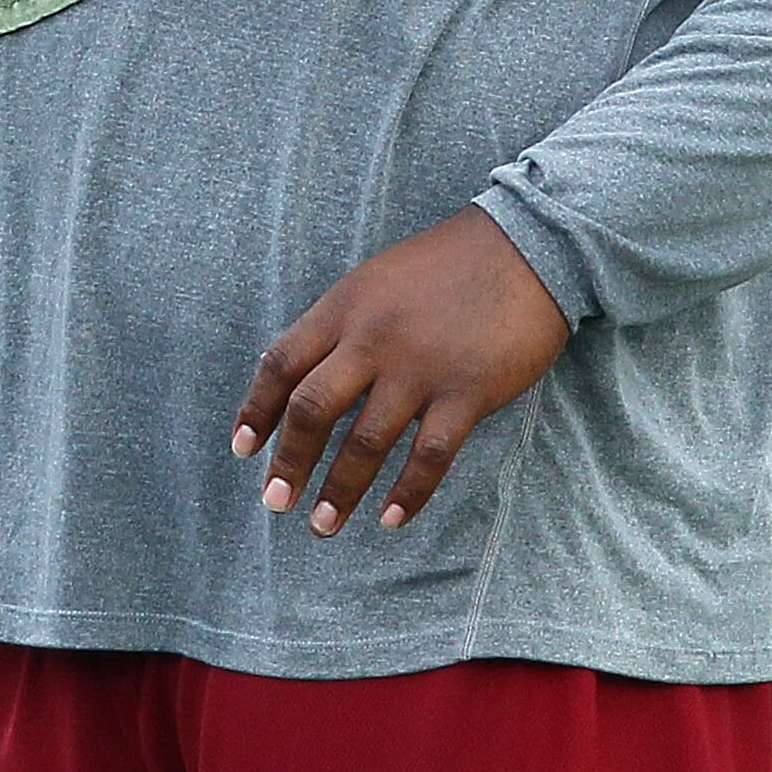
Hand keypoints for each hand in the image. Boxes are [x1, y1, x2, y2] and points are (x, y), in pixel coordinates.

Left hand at [231, 206, 570, 535]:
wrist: (527, 246)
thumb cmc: (447, 265)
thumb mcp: (375, 279)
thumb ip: (338, 324)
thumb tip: (300, 376)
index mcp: (344, 307)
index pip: (281, 364)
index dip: (256, 411)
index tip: (244, 450)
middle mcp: (373, 338)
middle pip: (312, 409)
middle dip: (289, 463)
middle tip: (276, 502)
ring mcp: (420, 367)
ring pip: (365, 442)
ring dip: (340, 490)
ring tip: (324, 525)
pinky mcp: (467, 391)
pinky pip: (429, 455)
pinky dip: (408, 492)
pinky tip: (392, 518)